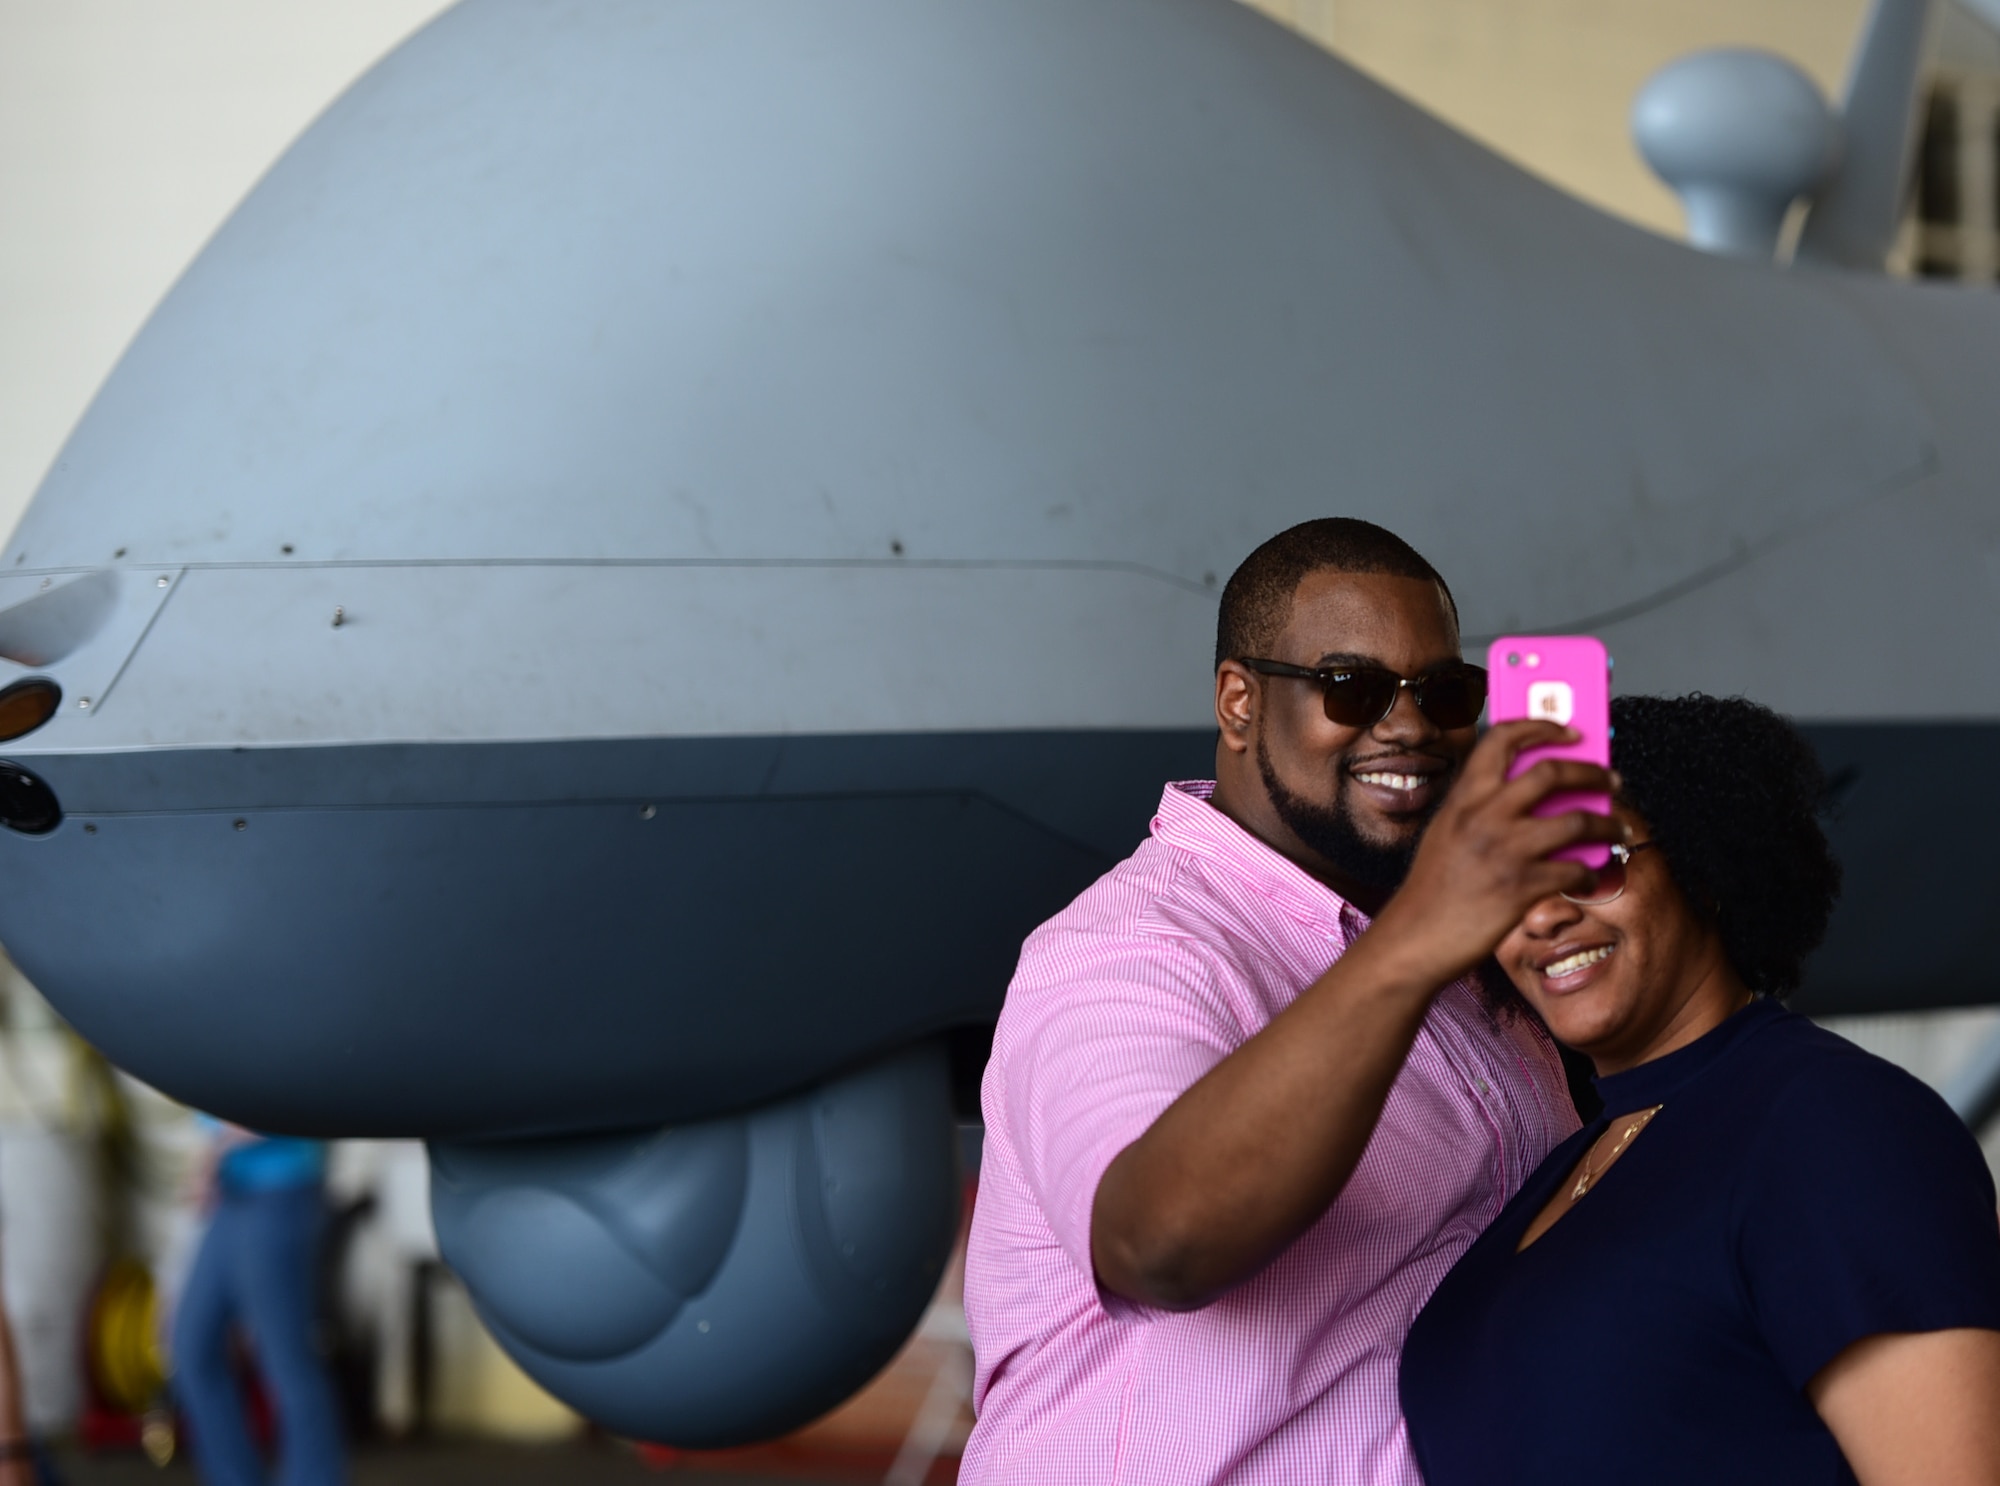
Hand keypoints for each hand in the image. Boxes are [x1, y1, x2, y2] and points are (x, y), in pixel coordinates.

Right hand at [1372, 719, 1622, 985]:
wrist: (1416, 936)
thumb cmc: (1433, 889)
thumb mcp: (1448, 831)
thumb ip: (1481, 807)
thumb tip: (1536, 796)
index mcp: (1464, 797)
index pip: (1503, 738)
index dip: (1542, 726)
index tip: (1569, 730)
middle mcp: (1484, 815)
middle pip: (1552, 772)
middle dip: (1592, 772)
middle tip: (1610, 780)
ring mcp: (1504, 850)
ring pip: (1577, 820)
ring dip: (1608, 824)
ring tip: (1617, 830)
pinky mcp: (1521, 886)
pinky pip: (1574, 870)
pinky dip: (1589, 873)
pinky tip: (1588, 876)